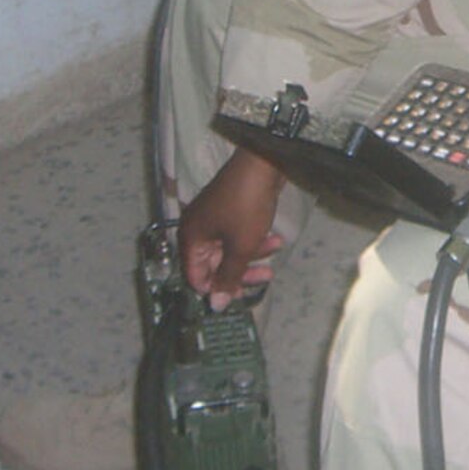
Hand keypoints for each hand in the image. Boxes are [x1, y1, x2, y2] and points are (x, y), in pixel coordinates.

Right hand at [177, 148, 287, 309]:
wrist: (262, 163)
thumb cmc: (246, 207)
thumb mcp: (240, 247)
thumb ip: (228, 277)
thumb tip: (215, 306)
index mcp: (191, 238)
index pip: (195, 276)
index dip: (216, 288)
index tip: (239, 294)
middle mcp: (197, 228)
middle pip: (214, 263)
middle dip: (241, 270)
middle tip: (265, 276)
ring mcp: (214, 218)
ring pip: (230, 248)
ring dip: (253, 253)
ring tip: (276, 249)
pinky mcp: (230, 210)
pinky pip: (238, 233)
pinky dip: (255, 238)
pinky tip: (277, 238)